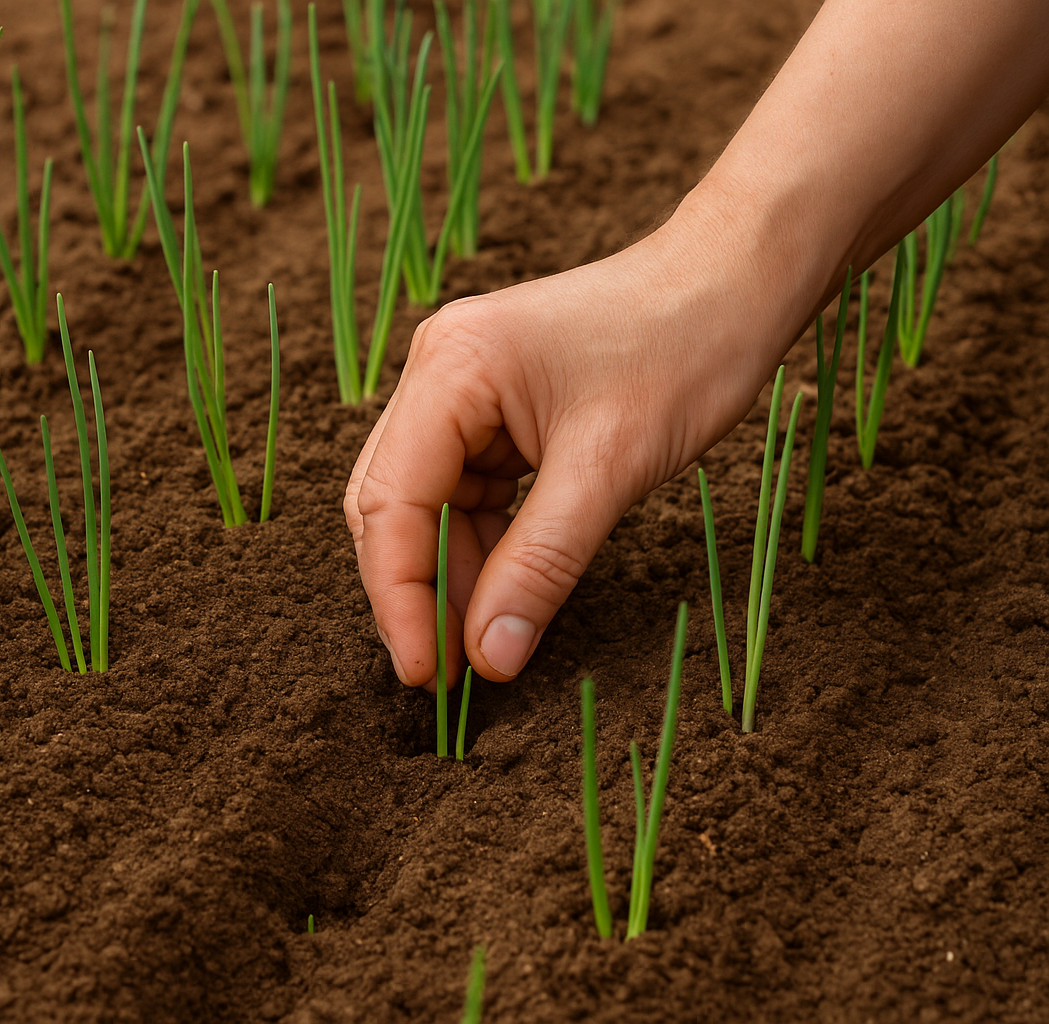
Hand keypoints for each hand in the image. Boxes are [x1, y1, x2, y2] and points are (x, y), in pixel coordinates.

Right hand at [345, 0, 1048, 687]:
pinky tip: (504, 593)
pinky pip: (467, 495)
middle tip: (448, 676)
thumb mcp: (609, 469)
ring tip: (481, 647)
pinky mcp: (494, 411)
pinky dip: (482, 548)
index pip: (390, 502)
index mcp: (448, 370)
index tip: (427, 674)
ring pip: (427, 507)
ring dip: (450, 576)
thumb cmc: (682, 350)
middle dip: (414, 591)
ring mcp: (463, 391)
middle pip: (391, 505)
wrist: (737, 281)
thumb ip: (540, 565)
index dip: (400, 597)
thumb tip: (491, 658)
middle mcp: (437, 374)